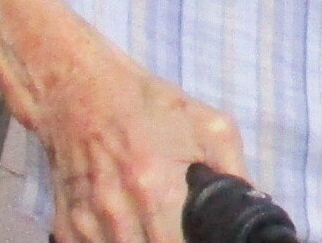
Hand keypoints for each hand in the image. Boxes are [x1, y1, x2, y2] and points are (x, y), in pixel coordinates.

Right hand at [37, 33, 245, 242]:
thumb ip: (235, 170)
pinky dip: (114, 242)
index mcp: (156, 188)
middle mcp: (118, 212)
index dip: (196, 242)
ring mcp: (87, 223)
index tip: (204, 232)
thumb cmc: (149, 106)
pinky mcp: (67, 226)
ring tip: (159, 224)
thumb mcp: (209, 126)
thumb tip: (254, 205)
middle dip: (172, 240)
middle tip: (182, 226)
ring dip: (143, 241)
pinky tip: (130, 228)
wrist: (81, 93)